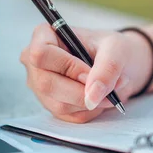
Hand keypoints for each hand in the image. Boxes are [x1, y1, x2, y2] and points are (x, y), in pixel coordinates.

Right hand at [20, 24, 152, 122]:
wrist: (117, 63)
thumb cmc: (111, 48)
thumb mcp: (115, 48)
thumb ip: (107, 68)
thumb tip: (92, 96)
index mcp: (44, 36)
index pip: (40, 54)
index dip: (67, 67)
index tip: (90, 72)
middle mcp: (35, 62)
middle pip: (46, 84)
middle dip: (81, 91)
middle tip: (107, 86)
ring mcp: (40, 86)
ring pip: (58, 105)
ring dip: (90, 102)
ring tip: (109, 89)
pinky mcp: (51, 105)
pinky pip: (69, 116)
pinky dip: (90, 110)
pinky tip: (99, 97)